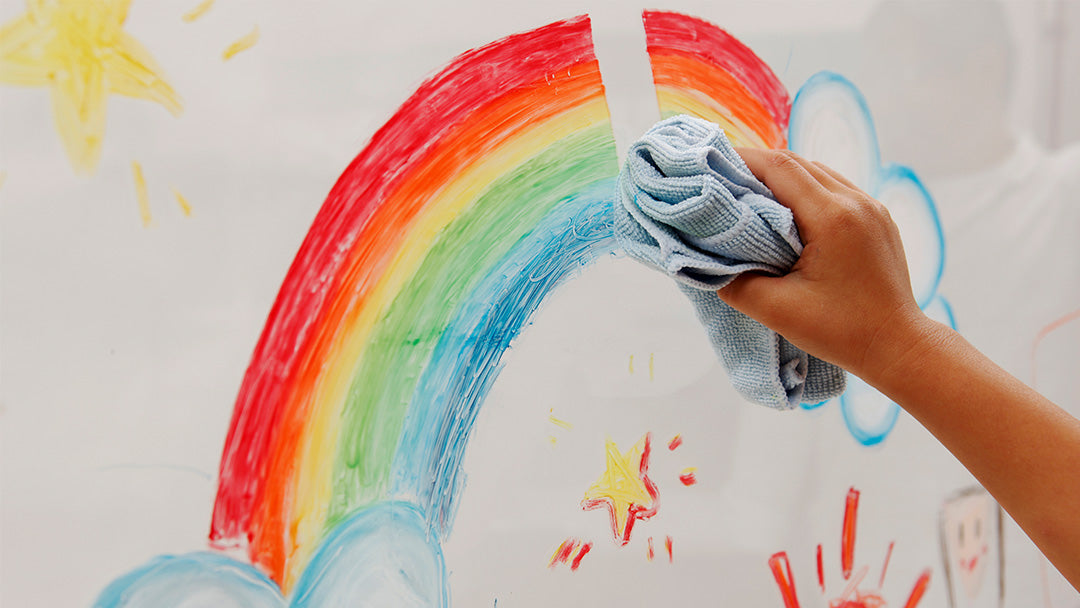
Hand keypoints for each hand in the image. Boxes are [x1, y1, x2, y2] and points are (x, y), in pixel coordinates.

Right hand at [718, 148, 935, 380]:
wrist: (898, 346)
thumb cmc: (841, 331)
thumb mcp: (776, 311)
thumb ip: (734, 282)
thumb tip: (707, 260)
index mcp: (832, 218)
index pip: (780, 168)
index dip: (742, 160)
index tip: (711, 163)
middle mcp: (856, 202)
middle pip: (798, 163)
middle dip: (757, 166)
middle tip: (723, 177)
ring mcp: (872, 207)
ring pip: (817, 172)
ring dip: (783, 176)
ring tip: (750, 192)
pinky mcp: (878, 218)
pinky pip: (835, 188)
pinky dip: (806, 190)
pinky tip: (787, 209)